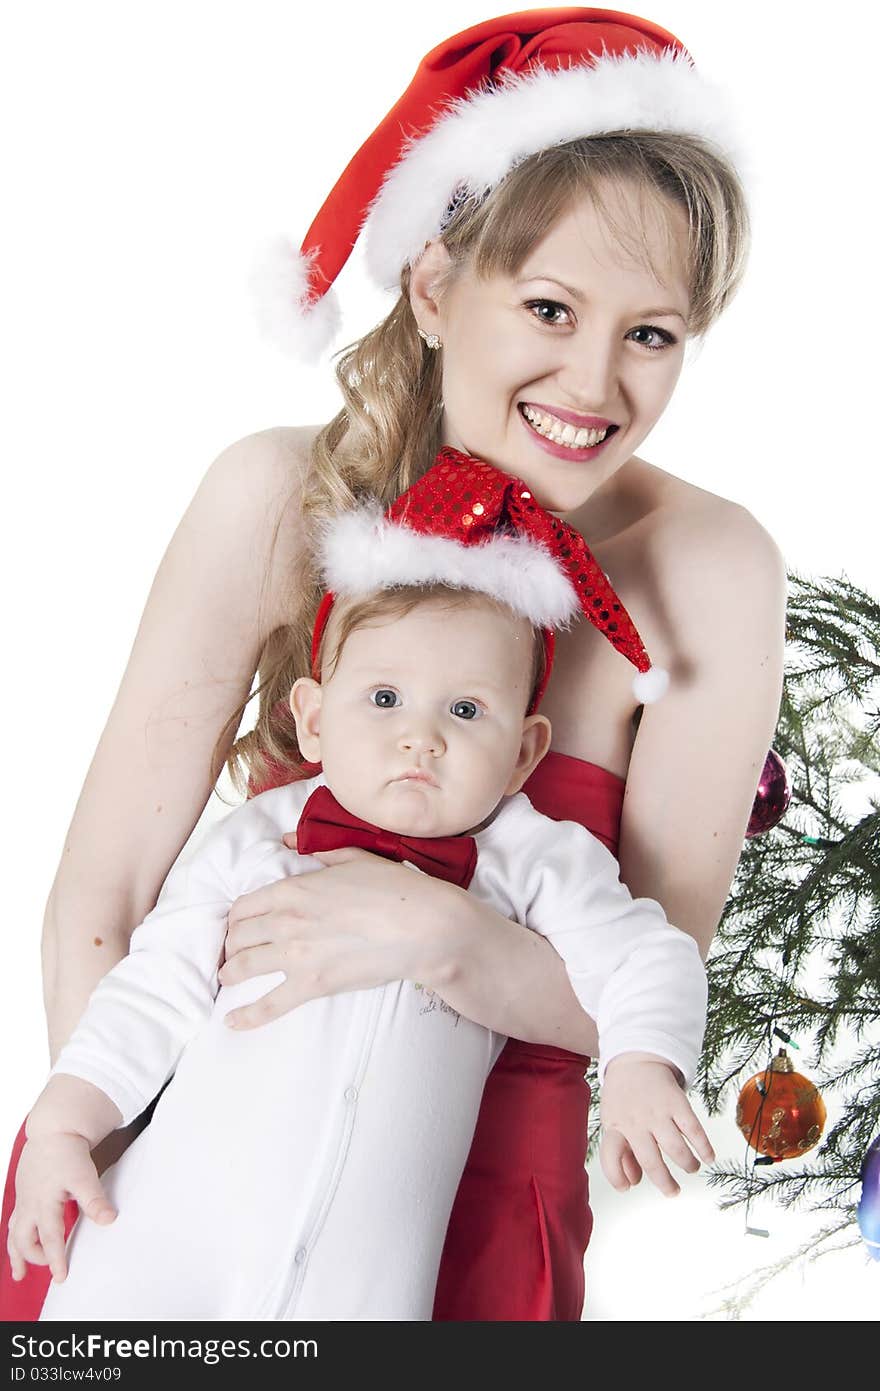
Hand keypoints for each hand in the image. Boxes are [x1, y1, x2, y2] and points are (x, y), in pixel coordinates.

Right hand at [7, 1134, 116, 1282]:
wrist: (53, 1129)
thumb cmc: (68, 1153)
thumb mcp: (84, 1177)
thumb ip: (95, 1201)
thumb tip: (109, 1220)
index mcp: (45, 1203)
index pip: (50, 1239)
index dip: (55, 1259)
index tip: (61, 1276)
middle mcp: (30, 1205)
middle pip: (25, 1241)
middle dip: (36, 1258)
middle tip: (51, 1270)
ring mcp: (24, 1199)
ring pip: (14, 1234)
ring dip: (17, 1254)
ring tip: (18, 1274)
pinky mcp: (23, 1194)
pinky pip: (13, 1222)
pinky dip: (15, 1237)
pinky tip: (20, 1242)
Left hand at [219, 846, 459, 1028]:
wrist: (423, 927)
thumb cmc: (395, 889)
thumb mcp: (355, 857)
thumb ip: (318, 851)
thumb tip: (288, 840)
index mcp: (294, 888)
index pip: (245, 905)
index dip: (237, 917)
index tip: (240, 925)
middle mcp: (286, 920)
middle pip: (238, 936)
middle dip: (231, 944)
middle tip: (235, 950)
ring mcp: (296, 955)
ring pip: (243, 967)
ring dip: (230, 973)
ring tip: (228, 978)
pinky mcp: (311, 985)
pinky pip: (267, 1005)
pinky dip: (246, 1016)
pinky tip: (231, 1022)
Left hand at [598, 1053, 714, 1197]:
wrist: (634, 1060)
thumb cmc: (623, 1098)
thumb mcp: (613, 1122)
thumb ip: (620, 1153)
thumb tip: (632, 1183)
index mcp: (616, 1127)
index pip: (611, 1156)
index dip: (617, 1177)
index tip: (627, 1188)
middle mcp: (636, 1122)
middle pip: (650, 1161)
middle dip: (664, 1182)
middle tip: (672, 1191)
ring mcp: (657, 1112)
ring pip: (676, 1148)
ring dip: (687, 1164)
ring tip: (691, 1168)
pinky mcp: (677, 1103)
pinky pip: (694, 1129)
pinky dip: (704, 1146)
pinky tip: (709, 1157)